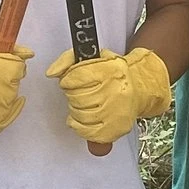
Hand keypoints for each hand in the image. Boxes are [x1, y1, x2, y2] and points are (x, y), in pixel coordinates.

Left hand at [44, 47, 172, 145]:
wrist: (138, 88)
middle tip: (78, 92)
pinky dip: (78, 126)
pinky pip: (86, 132)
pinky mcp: (115, 129)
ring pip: (80, 114)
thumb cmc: (111, 73)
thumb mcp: (92, 57)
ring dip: (74, 110)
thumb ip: (67, 59)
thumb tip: (51, 73)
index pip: (77, 77)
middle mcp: (116, 92)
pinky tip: (80, 118)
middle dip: (71, 94)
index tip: (70, 80)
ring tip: (82, 104)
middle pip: (77, 97)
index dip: (68, 80)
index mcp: (110, 70)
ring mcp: (116, 112)